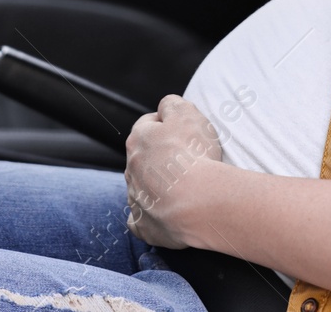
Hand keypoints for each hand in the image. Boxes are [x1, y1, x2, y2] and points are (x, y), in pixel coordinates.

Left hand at [124, 94, 222, 248]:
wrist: (198, 202)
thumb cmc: (194, 155)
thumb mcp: (187, 113)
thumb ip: (172, 104)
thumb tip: (165, 106)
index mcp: (138, 140)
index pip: (148, 125)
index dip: (167, 126)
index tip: (184, 132)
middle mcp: (131, 168)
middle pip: (143, 157)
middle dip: (160, 157)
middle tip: (187, 161)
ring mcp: (135, 198)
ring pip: (141, 187)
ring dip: (156, 186)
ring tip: (182, 189)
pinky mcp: (143, 225)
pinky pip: (139, 220)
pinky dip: (148, 217)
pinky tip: (161, 215)